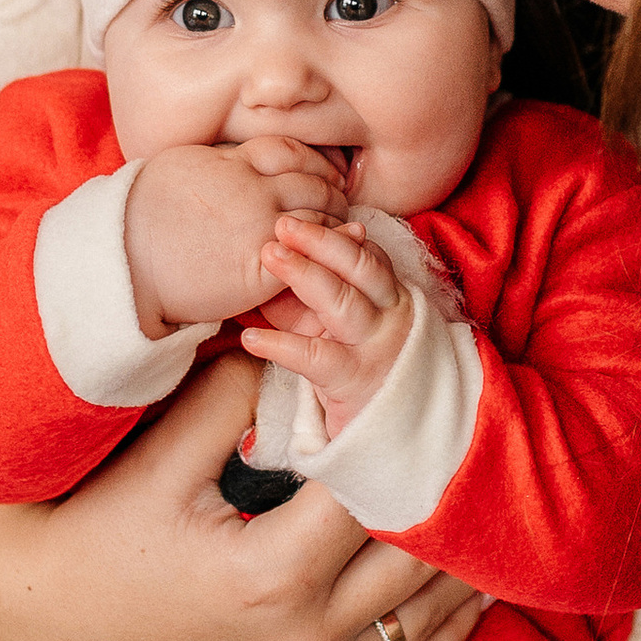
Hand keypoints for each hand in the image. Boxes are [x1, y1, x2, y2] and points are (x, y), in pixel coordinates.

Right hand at [0, 354, 486, 640]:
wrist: (41, 624)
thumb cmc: (92, 528)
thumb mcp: (157, 454)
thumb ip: (238, 393)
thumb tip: (310, 337)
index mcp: (270, 576)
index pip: (381, 488)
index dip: (403, 430)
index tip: (419, 382)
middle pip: (423, 555)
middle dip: (444, 485)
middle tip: (467, 425)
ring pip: (431, 617)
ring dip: (460, 553)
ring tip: (479, 486)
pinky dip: (444, 619)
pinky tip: (466, 571)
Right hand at [125, 138, 346, 336]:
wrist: (126, 261)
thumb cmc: (141, 216)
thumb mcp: (180, 166)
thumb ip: (217, 160)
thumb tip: (232, 157)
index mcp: (232, 163)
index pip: (291, 152)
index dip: (314, 162)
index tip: (323, 172)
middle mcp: (254, 190)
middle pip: (313, 183)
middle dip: (333, 192)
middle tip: (339, 202)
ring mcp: (261, 228)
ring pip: (320, 217)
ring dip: (335, 222)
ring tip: (340, 230)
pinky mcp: (262, 268)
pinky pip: (310, 255)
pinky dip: (329, 252)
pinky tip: (336, 255)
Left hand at [241, 214, 412, 434]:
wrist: (390, 430)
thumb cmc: (355, 365)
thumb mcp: (335, 323)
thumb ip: (307, 293)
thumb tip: (266, 256)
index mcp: (388, 293)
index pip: (364, 252)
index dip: (331, 230)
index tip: (295, 209)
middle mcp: (389, 314)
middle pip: (361, 266)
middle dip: (321, 241)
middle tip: (280, 223)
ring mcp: (376, 347)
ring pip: (344, 303)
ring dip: (306, 275)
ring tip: (270, 256)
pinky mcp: (355, 382)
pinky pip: (316, 358)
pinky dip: (280, 345)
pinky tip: (250, 337)